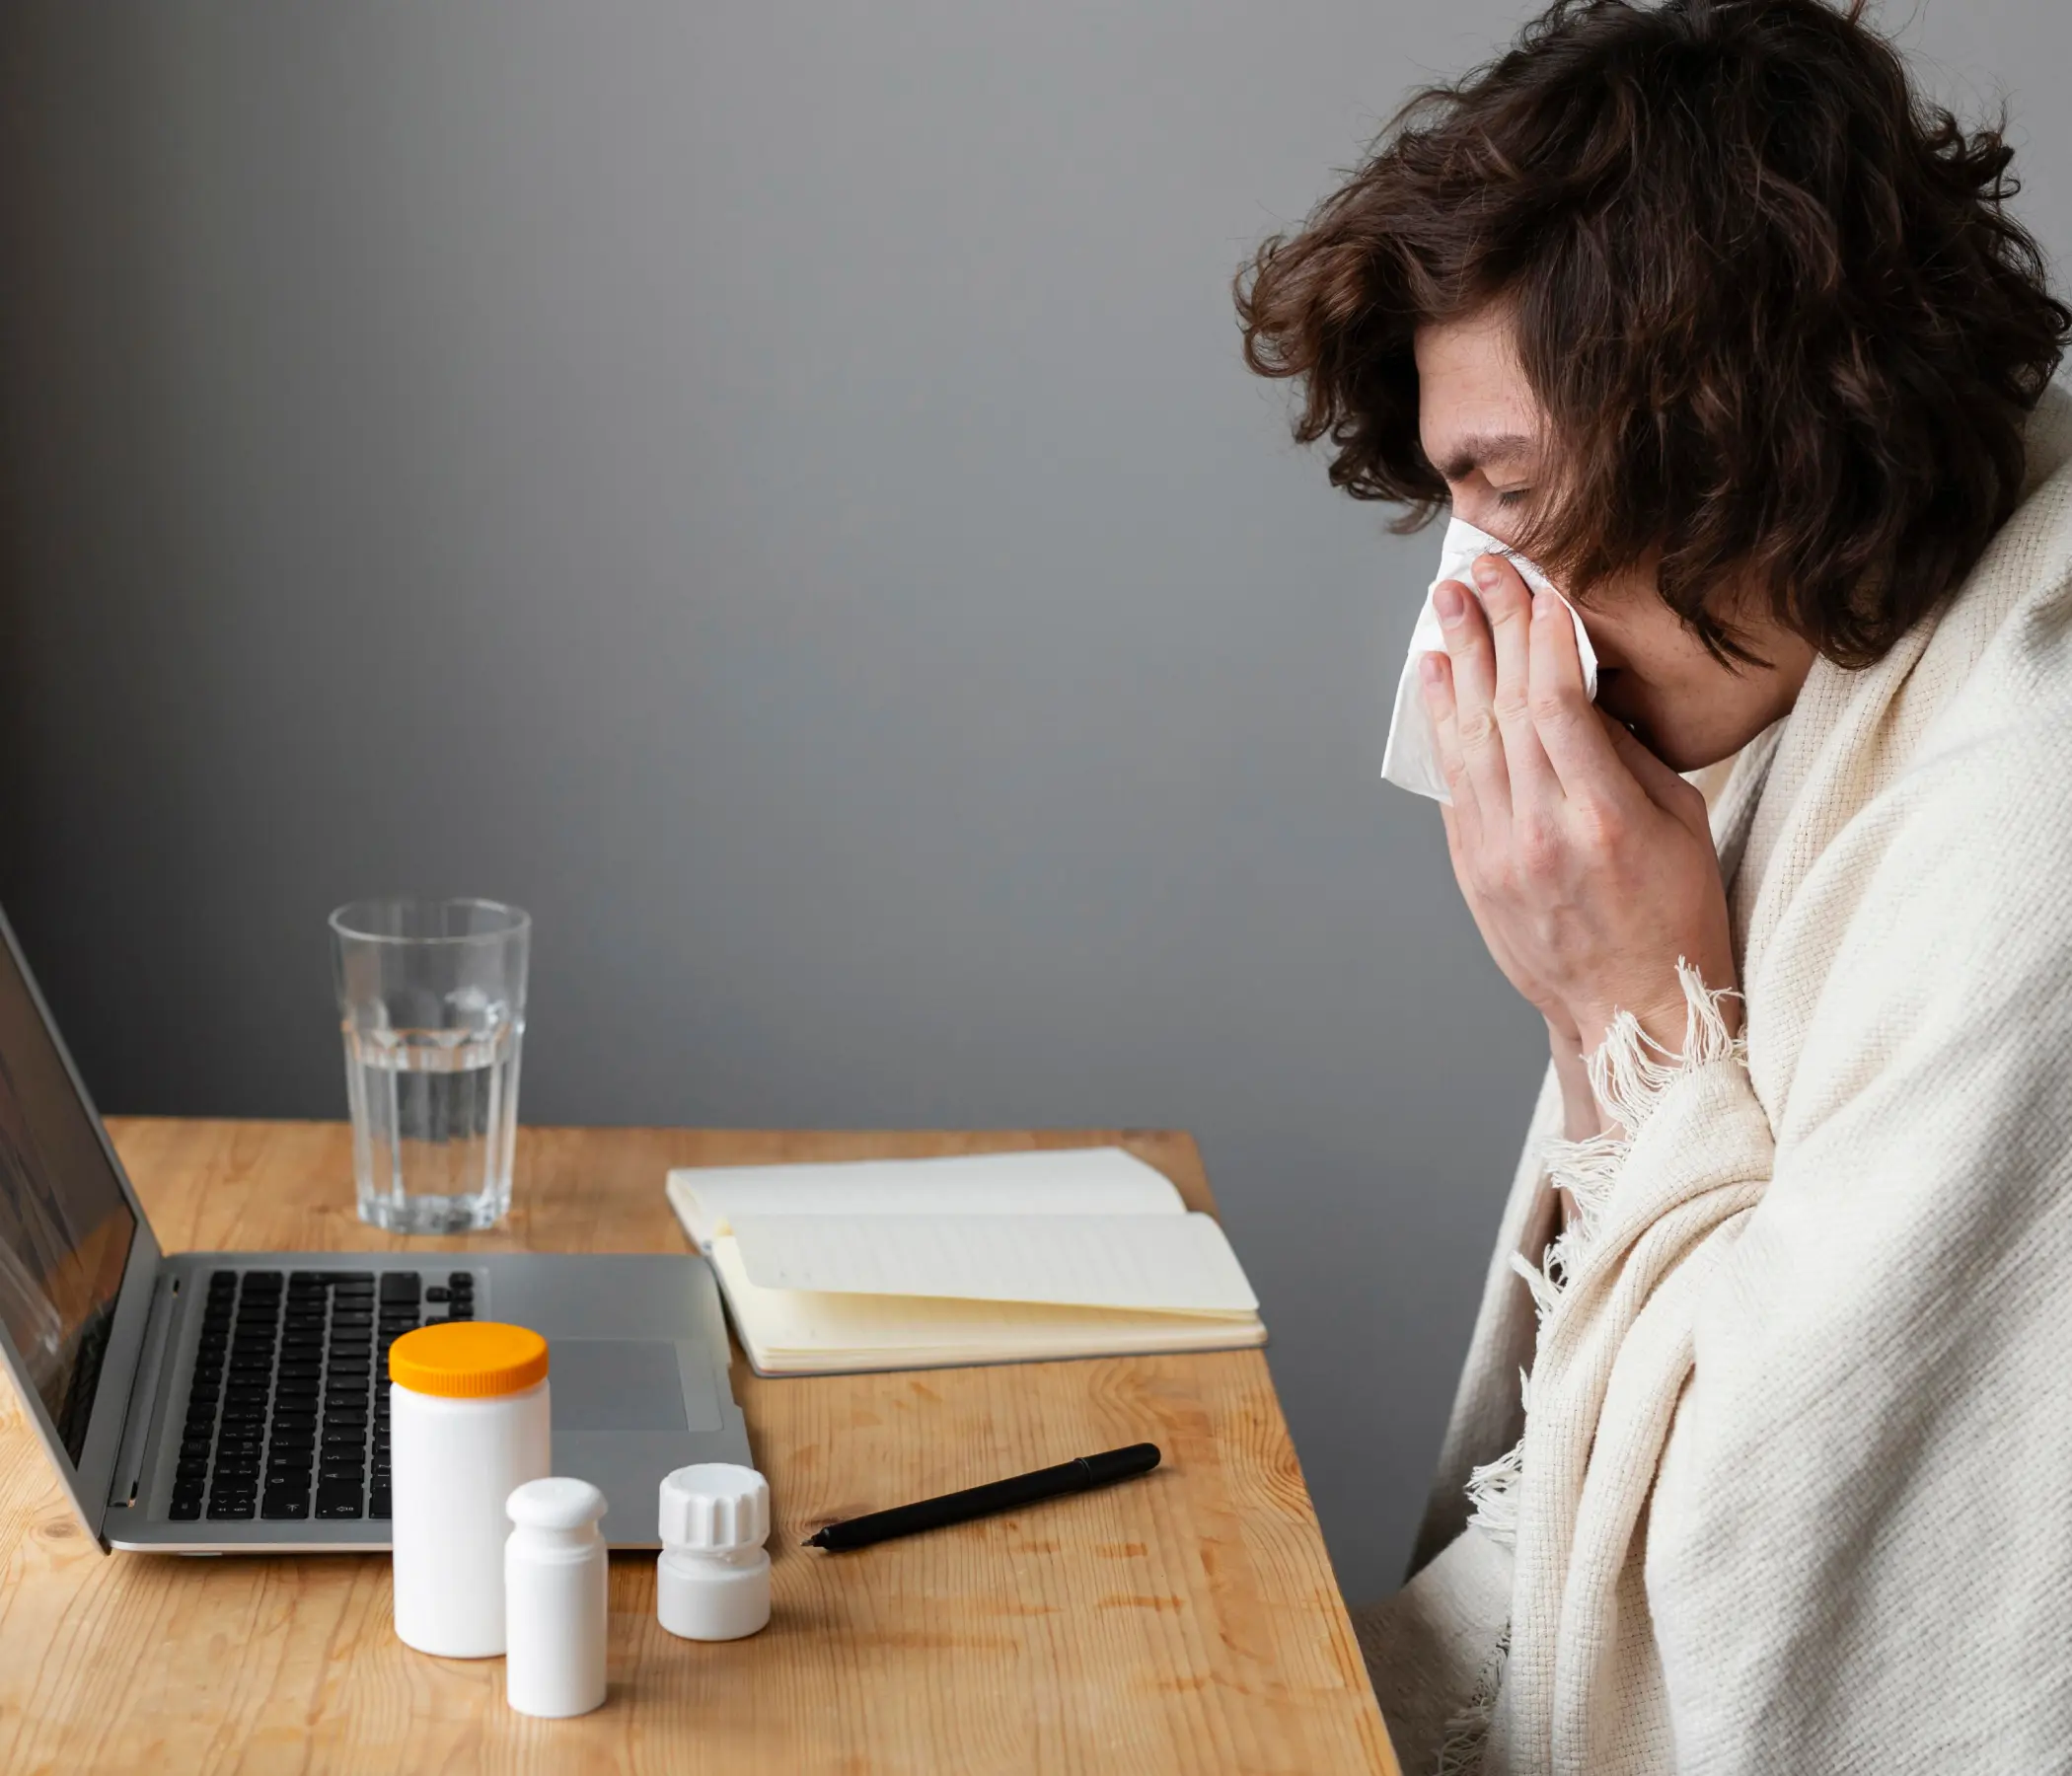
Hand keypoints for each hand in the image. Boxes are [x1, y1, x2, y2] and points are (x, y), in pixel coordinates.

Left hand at [1418, 554, 1736, 1058]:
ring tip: (1446, 609)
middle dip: (1492, 631)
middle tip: (1479, 574)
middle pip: (1505, 711)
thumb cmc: (1674, 917)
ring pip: (1468, 740)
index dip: (1544, 637)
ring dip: (1457, 665)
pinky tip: (1437, 679)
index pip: (1559, 705)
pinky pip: (1452, 781)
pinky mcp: (1472, 869)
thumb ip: (1629, 756)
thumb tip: (1584, 690)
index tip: (1541, 588)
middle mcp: (1541, 834)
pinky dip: (1441, 724)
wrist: (1627, 1011)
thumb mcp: (1681, 825)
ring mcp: (1498, 854)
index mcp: (1603, 820)